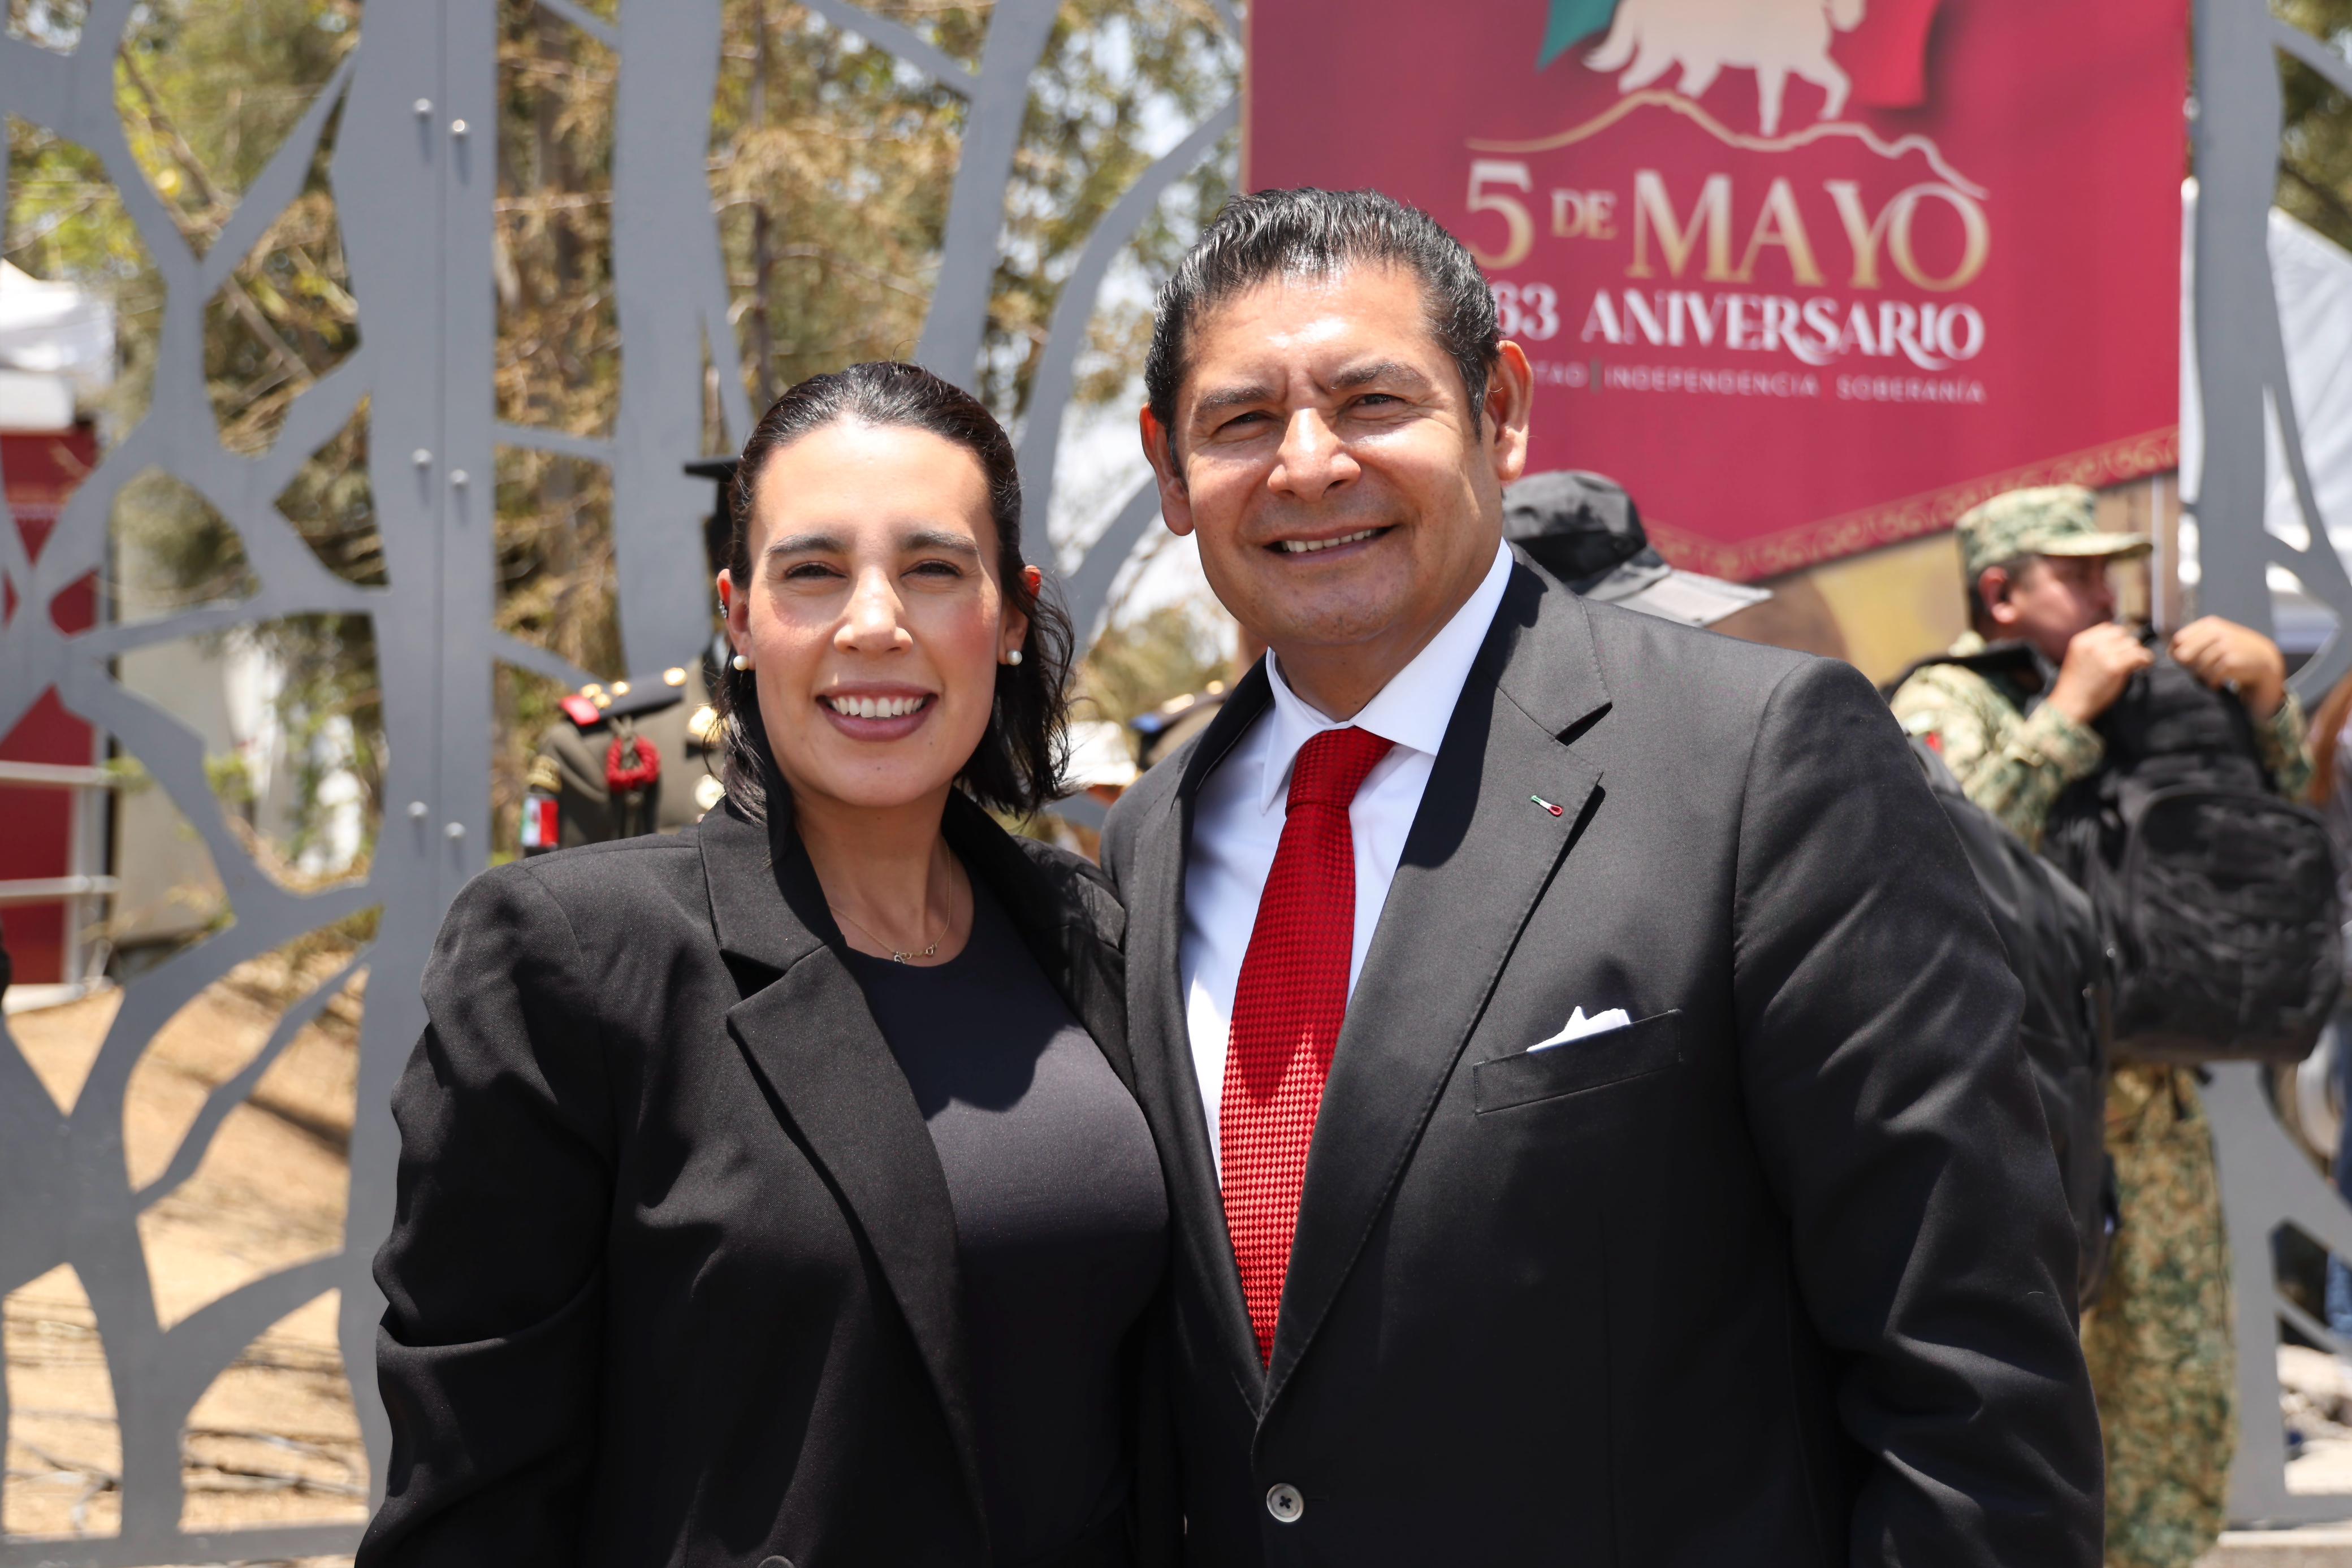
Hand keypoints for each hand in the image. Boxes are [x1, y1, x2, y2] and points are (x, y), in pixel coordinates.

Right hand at [2047, 622, 2154, 726]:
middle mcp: (2092, 645)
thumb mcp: (2078, 658)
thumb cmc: (2076, 686)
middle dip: (2127, 645)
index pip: (2108, 628)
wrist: (2070, 705)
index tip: (2121, 648)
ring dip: (2137, 653)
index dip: (2117, 638)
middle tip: (2129, 657)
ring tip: (2136, 663)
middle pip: (2122, 634)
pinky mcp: (2116, 667)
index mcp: (2081, 641)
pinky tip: (2143, 666)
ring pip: (2132, 643)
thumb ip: (2094, 647)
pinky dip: (2146, 660)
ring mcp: (2104, 655)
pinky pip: (2140, 655)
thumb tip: (2120, 643)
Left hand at [2170, 616, 2286, 717]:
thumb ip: (2193, 642)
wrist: (2266, 662)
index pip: (2178, 640)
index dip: (2176, 654)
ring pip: (2196, 668)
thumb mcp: (2215, 640)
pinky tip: (2219, 682)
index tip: (2184, 663)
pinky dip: (2212, 683)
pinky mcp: (2231, 661)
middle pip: (2184, 656)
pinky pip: (2210, 677)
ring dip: (2202, 677)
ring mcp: (2225, 646)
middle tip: (2200, 672)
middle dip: (2188, 667)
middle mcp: (2217, 632)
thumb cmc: (2234, 652)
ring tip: (2213, 676)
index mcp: (2210, 625)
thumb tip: (2167, 652)